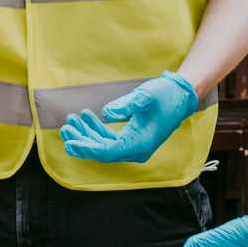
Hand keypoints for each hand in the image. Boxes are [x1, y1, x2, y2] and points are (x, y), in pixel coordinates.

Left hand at [58, 72, 201, 163]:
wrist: (181, 95)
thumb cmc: (166, 95)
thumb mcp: (145, 96)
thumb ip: (126, 104)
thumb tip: (106, 112)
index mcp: (141, 143)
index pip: (108, 151)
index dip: (87, 148)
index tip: (70, 142)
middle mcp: (137, 150)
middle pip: (103, 151)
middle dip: (82, 141)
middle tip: (65, 128)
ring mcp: (134, 146)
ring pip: (105, 146)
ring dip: (87, 135)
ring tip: (71, 121)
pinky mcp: (132, 139)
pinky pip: (110, 139)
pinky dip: (97, 130)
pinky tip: (86, 118)